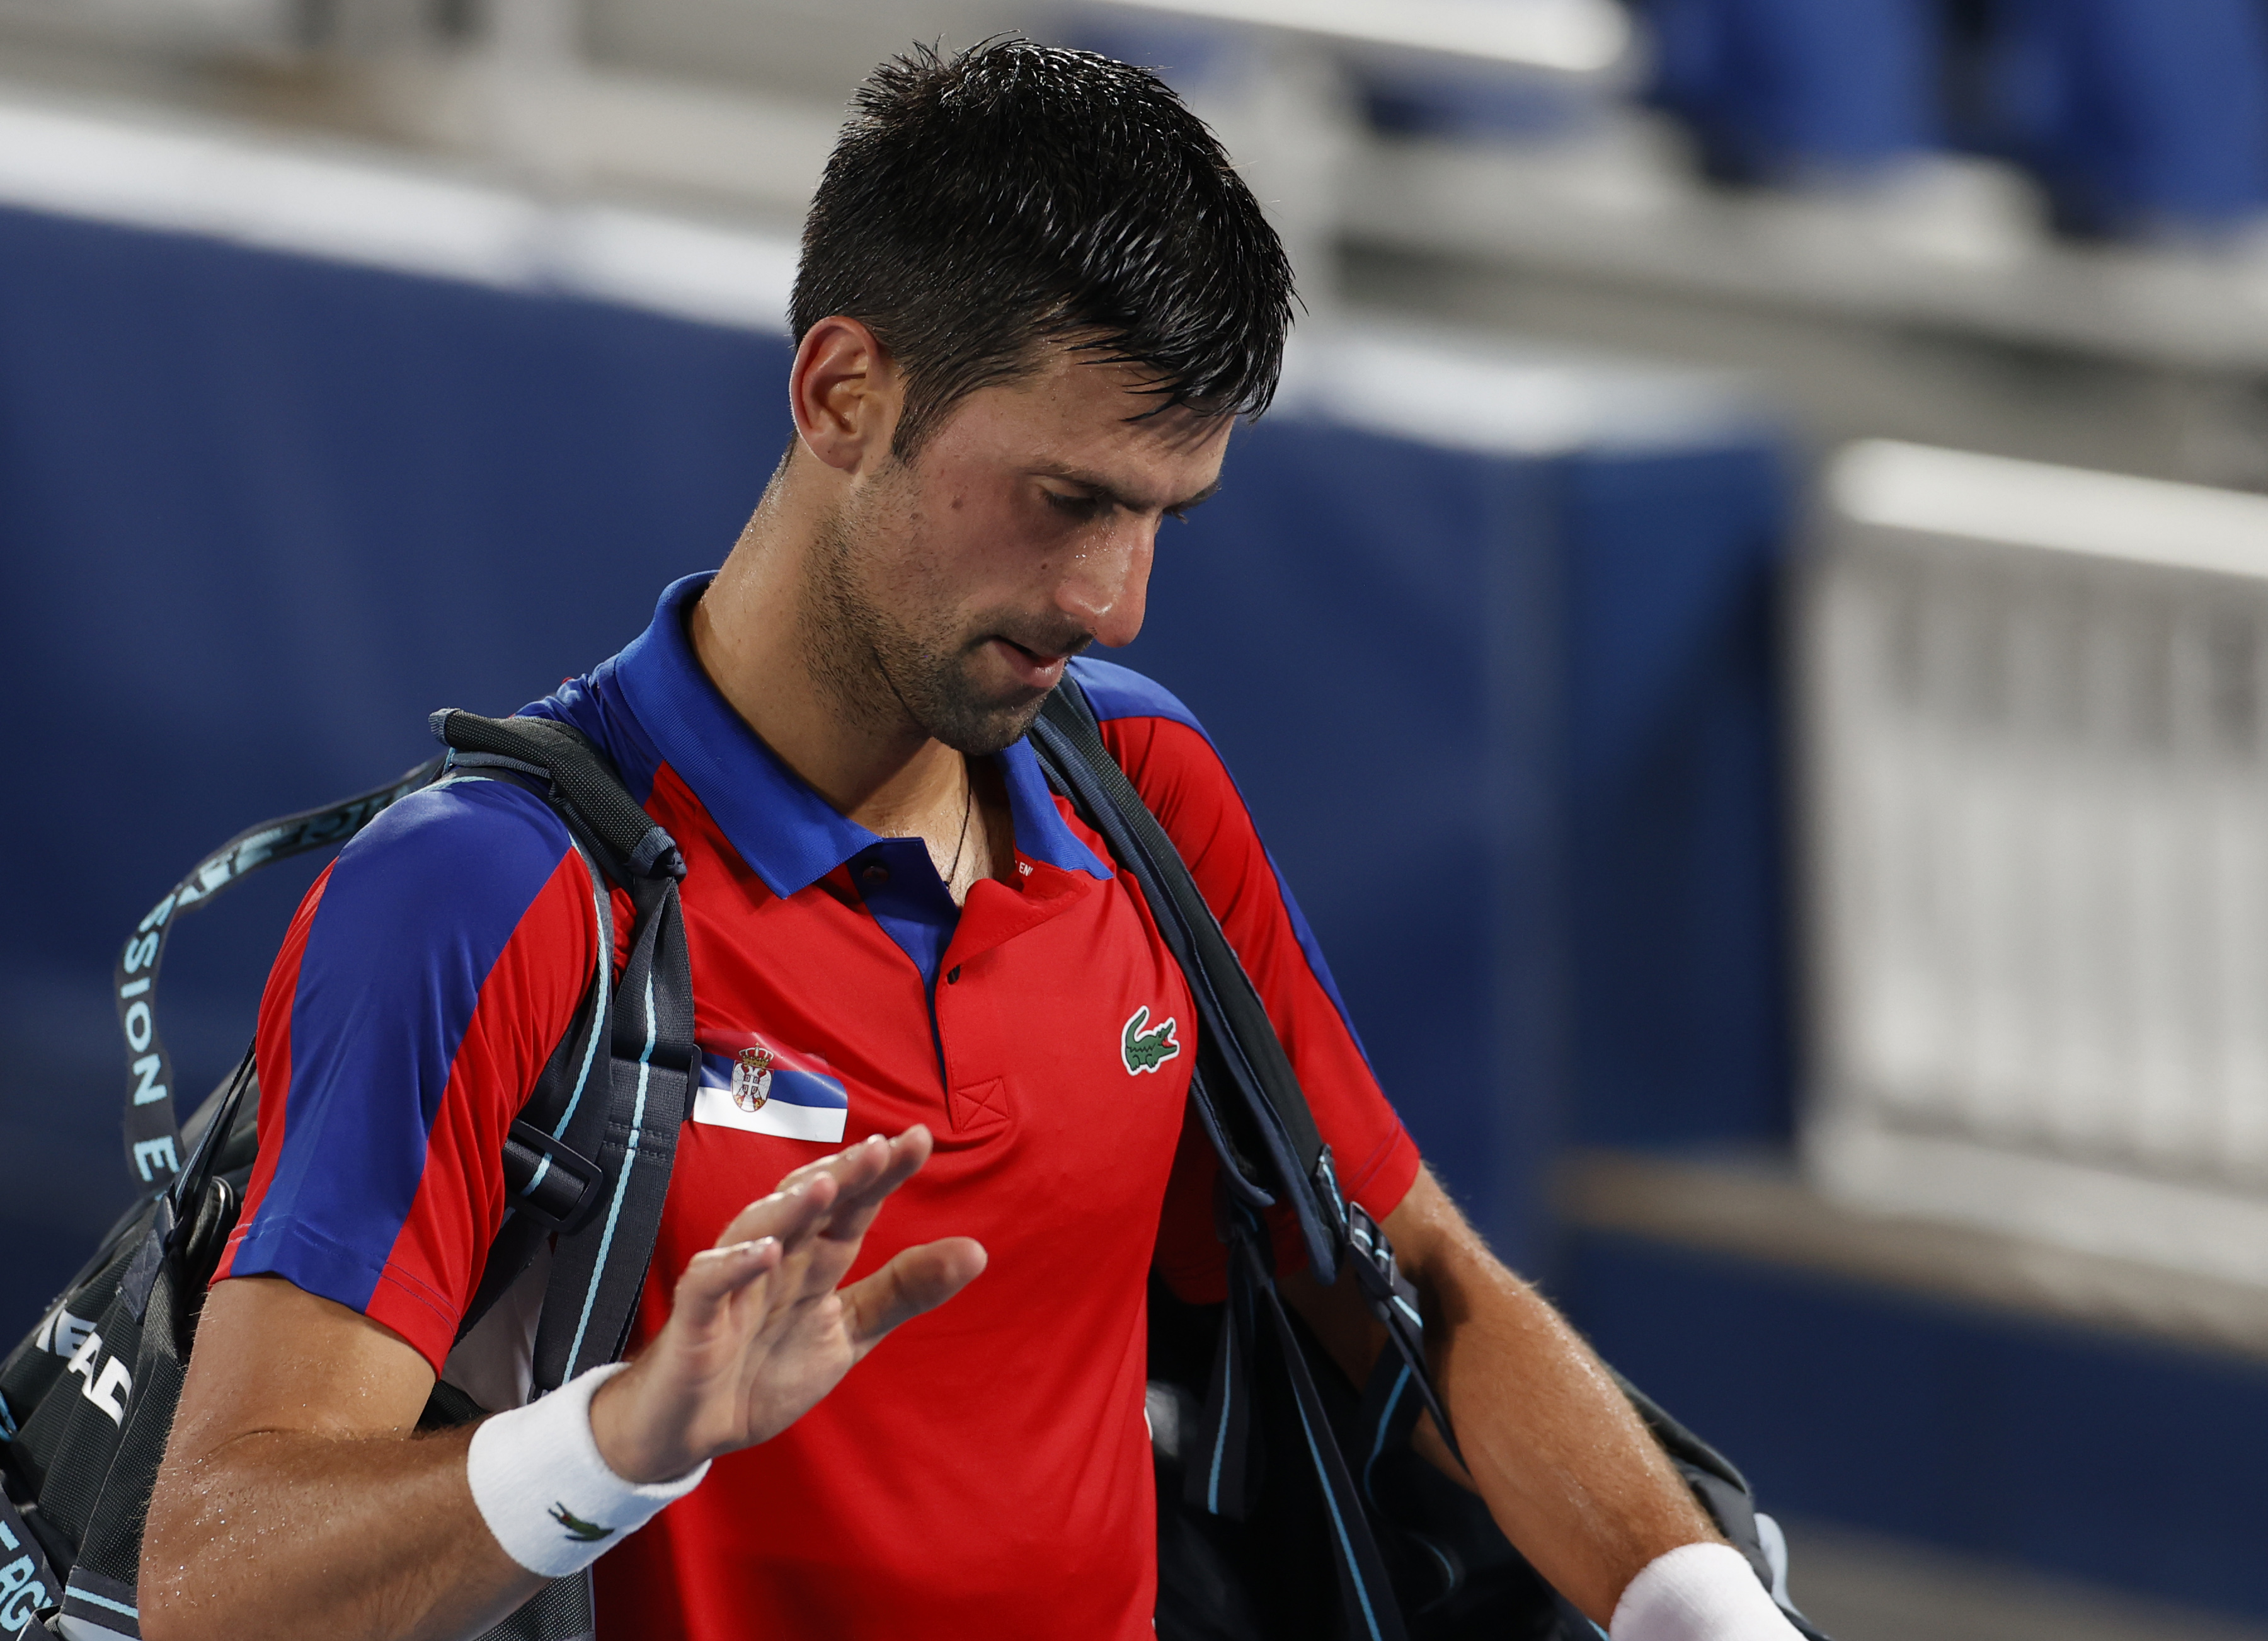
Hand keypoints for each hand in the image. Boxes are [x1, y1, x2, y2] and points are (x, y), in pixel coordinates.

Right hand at [586, 1125, 984, 1482]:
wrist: (691, 1433)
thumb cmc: (763, 1371)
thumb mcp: (848, 1333)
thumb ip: (905, 1291)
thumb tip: (977, 1251)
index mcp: (814, 1260)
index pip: (853, 1207)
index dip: (882, 1174)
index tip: (920, 1138)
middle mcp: (776, 1260)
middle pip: (808, 1207)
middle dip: (842, 1176)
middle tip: (880, 1149)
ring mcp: (732, 1286)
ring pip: (757, 1230)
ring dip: (789, 1209)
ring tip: (825, 1187)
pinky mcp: (694, 1320)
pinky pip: (708, 1283)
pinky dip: (733, 1265)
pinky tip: (764, 1252)